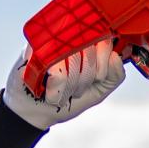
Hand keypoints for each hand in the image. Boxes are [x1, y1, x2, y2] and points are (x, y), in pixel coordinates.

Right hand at [3, 37, 124, 128]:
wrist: (35, 111)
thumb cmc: (66, 98)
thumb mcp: (98, 90)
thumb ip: (113, 75)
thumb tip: (115, 56)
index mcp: (86, 42)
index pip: (105, 43)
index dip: (101, 67)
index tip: (92, 80)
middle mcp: (69, 36)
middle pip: (90, 54)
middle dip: (83, 81)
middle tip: (73, 89)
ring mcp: (51, 40)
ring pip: (75, 60)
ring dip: (69, 87)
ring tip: (60, 90)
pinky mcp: (33, 51)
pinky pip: (59, 71)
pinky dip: (57, 89)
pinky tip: (50, 91)